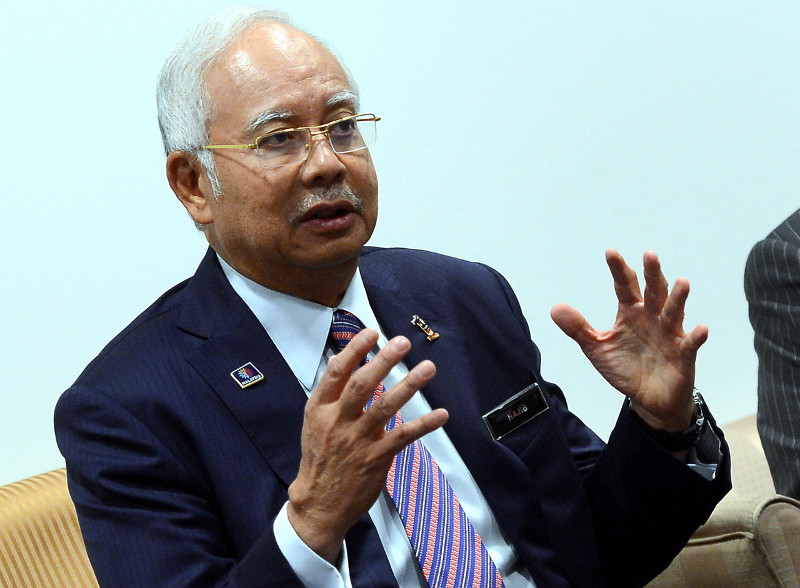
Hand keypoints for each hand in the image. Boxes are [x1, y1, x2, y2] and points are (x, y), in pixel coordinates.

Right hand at [287, 329, 447, 562]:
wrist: (319, 503)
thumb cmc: (320, 458)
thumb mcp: (314, 422)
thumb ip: (332, 395)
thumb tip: (349, 360)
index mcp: (319, 409)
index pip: (337, 372)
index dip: (355, 350)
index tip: (372, 332)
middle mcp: (338, 421)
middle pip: (362, 384)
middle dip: (384, 360)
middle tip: (402, 342)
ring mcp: (358, 440)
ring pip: (386, 407)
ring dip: (409, 386)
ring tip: (428, 368)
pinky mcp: (377, 458)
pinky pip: (404, 437)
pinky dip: (424, 424)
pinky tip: (441, 414)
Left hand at [550, 249, 707, 432]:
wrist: (648, 399)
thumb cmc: (626, 368)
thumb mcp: (597, 348)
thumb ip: (578, 328)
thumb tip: (555, 308)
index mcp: (631, 313)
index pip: (625, 286)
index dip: (619, 270)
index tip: (611, 252)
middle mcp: (652, 318)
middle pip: (653, 292)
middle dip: (652, 274)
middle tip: (649, 255)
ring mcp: (669, 334)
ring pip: (674, 312)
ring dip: (678, 298)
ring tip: (682, 282)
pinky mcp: (683, 354)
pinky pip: (690, 344)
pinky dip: (696, 336)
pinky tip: (701, 328)